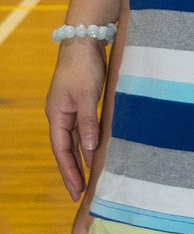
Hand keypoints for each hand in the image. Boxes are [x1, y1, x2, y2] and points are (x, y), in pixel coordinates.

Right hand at [45, 41, 106, 199]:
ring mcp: (70, 108)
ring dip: (81, 158)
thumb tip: (89, 149)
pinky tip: (96, 152)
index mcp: (56, 114)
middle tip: (79, 194)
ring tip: (88, 179)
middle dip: (72, 171)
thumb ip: (88, 123)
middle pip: (65, 148)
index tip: (75, 191)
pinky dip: (88, 142)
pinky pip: (83, 128)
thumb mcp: (87, 96)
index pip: (61, 150)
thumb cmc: (84, 67)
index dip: (68, 171)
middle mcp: (61, 114)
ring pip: (74, 139)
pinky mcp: (82, 101)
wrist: (85, 39)